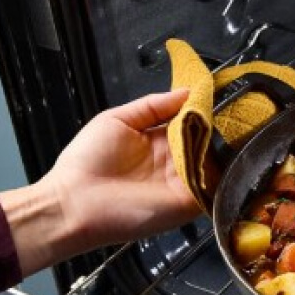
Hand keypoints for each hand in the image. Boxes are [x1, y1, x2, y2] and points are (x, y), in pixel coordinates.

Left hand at [0, 90, 199, 275]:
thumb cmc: (88, 162)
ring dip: (214, 144)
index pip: (191, 122)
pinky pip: (212, 181)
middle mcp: (176, 161)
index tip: (210, 94)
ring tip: (212, 129)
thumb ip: (153, 105)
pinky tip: (206, 150)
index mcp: (161, 142)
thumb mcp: (117, 120)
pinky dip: (214, 166)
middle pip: (207, 139)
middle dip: (213, 124)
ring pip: (214, 158)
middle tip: (219, 110)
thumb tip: (188, 91)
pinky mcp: (189, 201)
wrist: (75, 203)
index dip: (200, 109)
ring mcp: (184, 181)